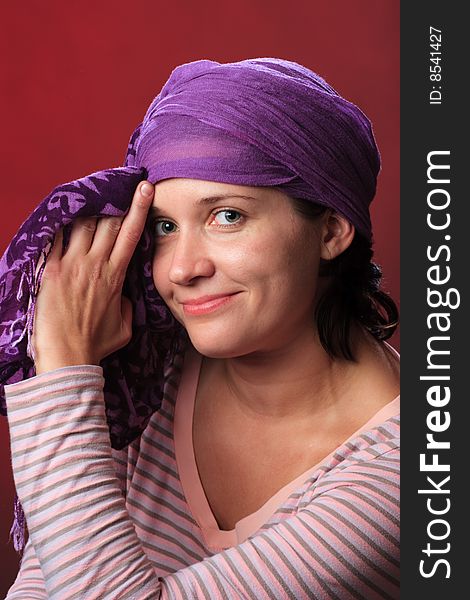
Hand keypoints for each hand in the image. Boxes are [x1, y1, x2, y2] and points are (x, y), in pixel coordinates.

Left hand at [32, 181, 154, 373]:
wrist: (68, 356)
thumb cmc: (96, 344)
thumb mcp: (124, 326)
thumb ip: (126, 305)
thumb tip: (122, 295)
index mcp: (116, 276)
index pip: (131, 234)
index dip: (138, 207)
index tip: (144, 188)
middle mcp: (96, 265)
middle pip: (107, 222)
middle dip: (113, 202)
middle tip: (115, 187)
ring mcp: (72, 265)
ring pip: (83, 224)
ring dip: (87, 211)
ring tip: (88, 200)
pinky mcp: (51, 270)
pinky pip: (55, 238)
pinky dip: (59, 225)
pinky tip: (60, 215)